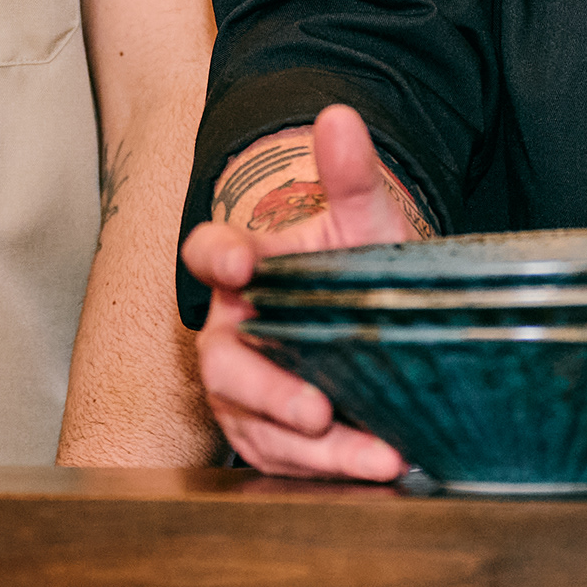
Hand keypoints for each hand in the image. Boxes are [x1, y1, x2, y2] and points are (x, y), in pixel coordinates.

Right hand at [178, 102, 424, 482]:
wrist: (371, 320)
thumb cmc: (354, 267)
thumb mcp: (363, 221)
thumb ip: (349, 174)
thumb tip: (340, 116)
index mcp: (244, 270)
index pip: (209, 254)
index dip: (217, 259)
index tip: (238, 266)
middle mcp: (233, 332)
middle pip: (225, 365)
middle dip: (269, 392)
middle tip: (315, 410)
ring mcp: (245, 390)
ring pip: (256, 424)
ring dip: (313, 448)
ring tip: (373, 454)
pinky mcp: (268, 434)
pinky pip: (283, 459)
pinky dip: (329, 470)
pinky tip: (377, 468)